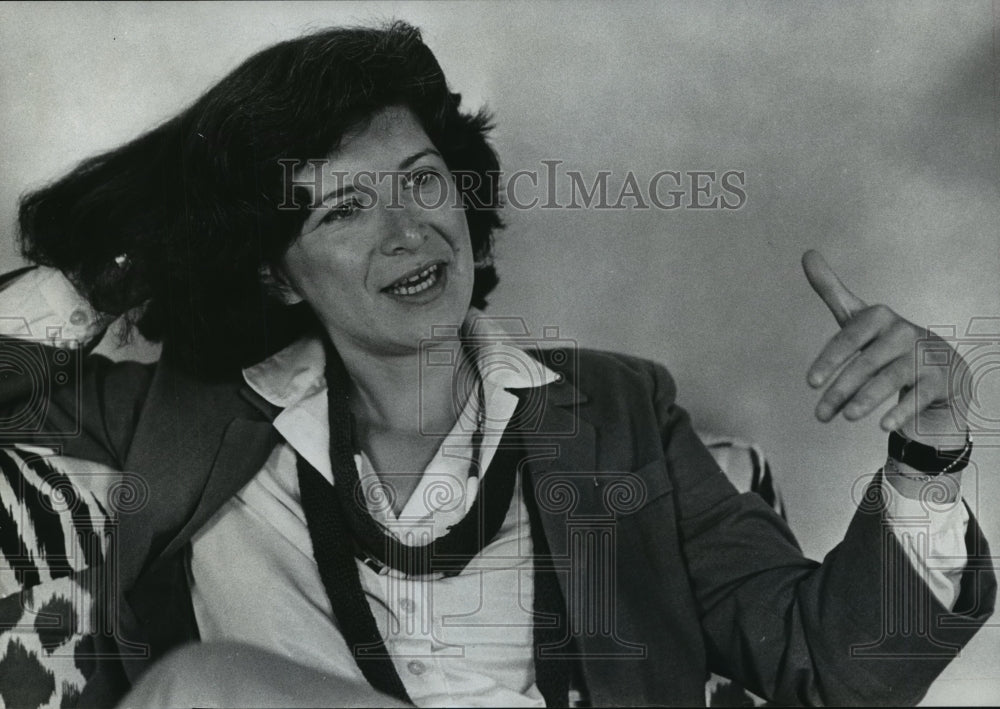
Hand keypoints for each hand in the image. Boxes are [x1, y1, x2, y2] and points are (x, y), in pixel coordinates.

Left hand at [801, 250, 967, 446]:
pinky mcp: (940, 381)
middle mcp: (903, 333)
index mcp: (880, 318)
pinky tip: (882, 426)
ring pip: (891, 379)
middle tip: (819, 415)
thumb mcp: (861, 318)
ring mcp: (923, 356)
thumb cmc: (888, 342)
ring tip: (845, 417)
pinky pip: (919, 397)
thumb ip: (833, 290)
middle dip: (840, 390)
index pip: (850, 337)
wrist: (940, 367)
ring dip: (866, 400)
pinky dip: (901, 411)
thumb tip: (807, 252)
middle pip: (867, 363)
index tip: (810, 383)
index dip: (830, 360)